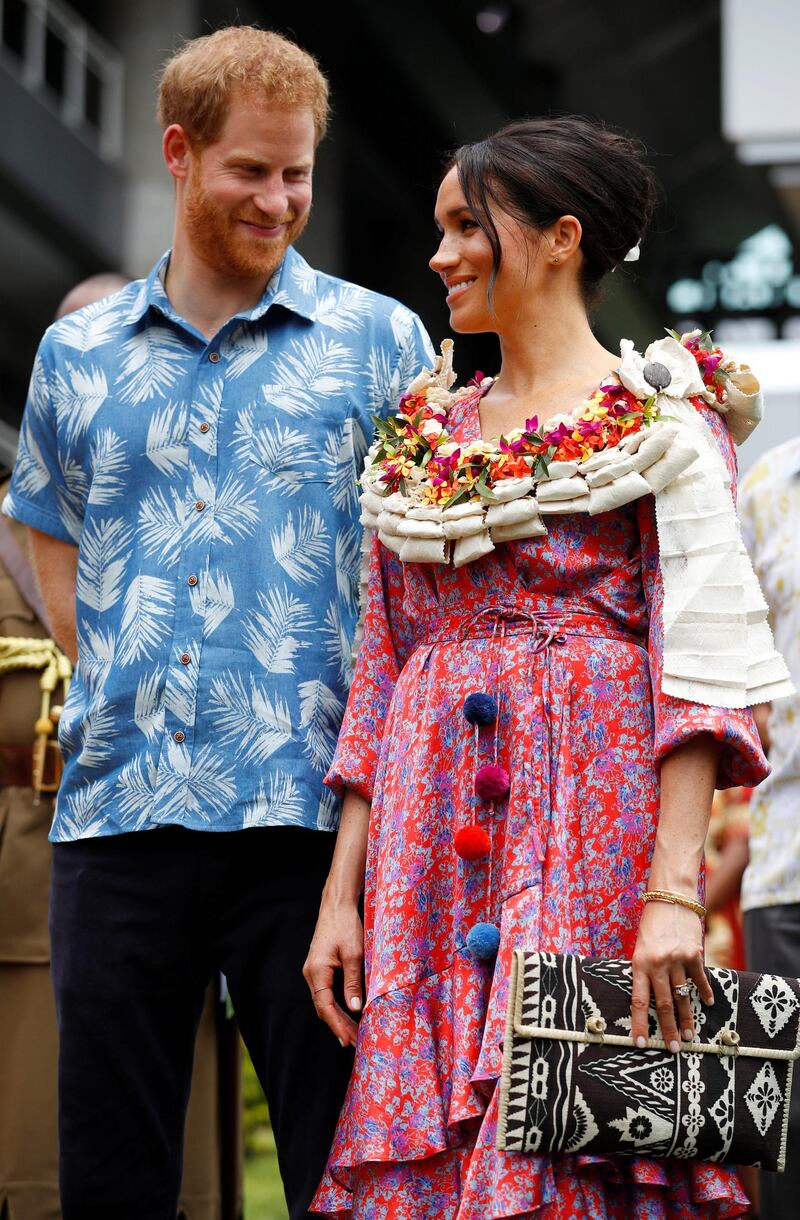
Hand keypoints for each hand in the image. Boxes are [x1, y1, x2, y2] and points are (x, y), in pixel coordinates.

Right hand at [303, 898, 363, 1047]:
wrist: (337, 905)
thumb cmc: (346, 925)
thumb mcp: (354, 953)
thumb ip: (353, 982)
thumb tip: (355, 1009)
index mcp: (317, 971)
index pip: (325, 1007)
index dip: (338, 1025)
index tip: (350, 1040)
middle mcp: (311, 973)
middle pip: (323, 1008)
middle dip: (339, 1026)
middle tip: (356, 1042)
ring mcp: (314, 971)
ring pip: (324, 1001)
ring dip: (338, 1017)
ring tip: (354, 1034)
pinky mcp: (320, 967)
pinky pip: (326, 993)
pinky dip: (337, 1006)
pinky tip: (348, 1014)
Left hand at [630, 899, 713, 1050]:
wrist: (669, 898)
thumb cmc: (650, 925)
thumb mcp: (640, 948)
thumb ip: (645, 972)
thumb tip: (649, 1000)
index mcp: (639, 963)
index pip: (638, 1001)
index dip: (639, 1024)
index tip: (641, 1043)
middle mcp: (658, 963)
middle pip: (664, 1004)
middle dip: (668, 1029)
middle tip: (674, 1048)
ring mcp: (678, 959)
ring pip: (682, 996)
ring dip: (687, 1018)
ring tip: (690, 1036)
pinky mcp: (695, 953)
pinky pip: (700, 979)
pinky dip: (704, 992)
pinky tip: (707, 1004)